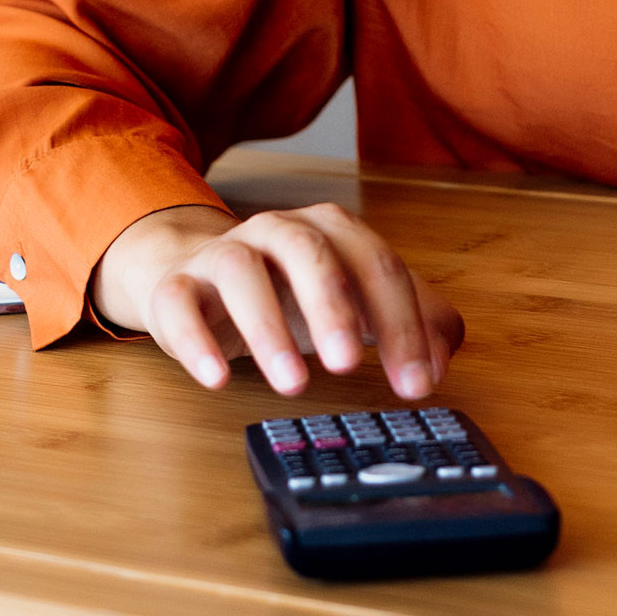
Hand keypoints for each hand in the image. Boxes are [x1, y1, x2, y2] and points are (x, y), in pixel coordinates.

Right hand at [88, 202, 463, 399]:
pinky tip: (216, 379)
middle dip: (334, 306)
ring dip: (267, 327)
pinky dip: (194, 340)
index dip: (402, 323)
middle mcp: (277, 231)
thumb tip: (442, 359)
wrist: (196, 273)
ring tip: (292, 384)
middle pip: (311, 252)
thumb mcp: (356, 302)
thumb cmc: (288, 292)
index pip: (376, 265)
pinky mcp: (175, 287)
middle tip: (350, 365)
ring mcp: (222, 254)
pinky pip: (178, 304)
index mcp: (330, 231)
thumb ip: (410, 321)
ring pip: (240, 273)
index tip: (418, 383)